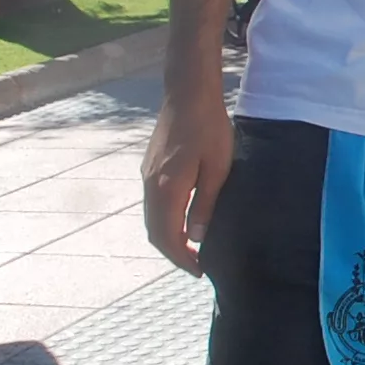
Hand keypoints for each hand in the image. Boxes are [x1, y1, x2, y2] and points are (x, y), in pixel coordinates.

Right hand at [142, 88, 232, 272]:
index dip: (181, 259)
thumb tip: (196, 236)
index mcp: (167, 189)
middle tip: (196, 264)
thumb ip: (205, 204)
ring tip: (190, 248)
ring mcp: (147, 175)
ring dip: (167, 237)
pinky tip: (181, 220)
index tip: (199, 271)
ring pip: (151, 218)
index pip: (168, 237)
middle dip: (173, 253)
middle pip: (154, 232)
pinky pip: (152, 204)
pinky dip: (164, 220)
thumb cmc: (209, 128)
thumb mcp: (217, 169)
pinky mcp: (149, 167)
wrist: (188, 94)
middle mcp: (151, 185)